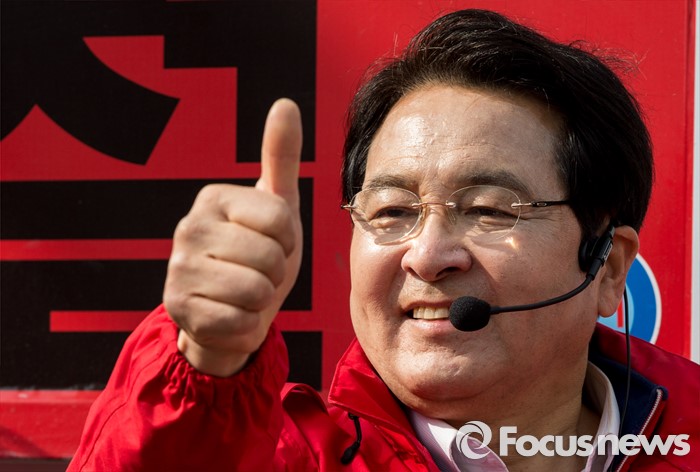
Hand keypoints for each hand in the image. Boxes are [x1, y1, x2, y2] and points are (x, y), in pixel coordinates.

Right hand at [163, 99, 302, 376]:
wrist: (232, 309)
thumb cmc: (259, 253)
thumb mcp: (275, 206)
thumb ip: (281, 157)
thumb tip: (285, 102)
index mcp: (213, 198)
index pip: (281, 219)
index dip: (288, 240)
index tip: (272, 243)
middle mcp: (187, 228)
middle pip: (269, 257)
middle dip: (275, 272)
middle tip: (259, 272)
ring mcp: (177, 270)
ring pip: (256, 291)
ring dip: (263, 300)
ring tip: (247, 293)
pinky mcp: (178, 310)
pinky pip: (240, 322)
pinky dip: (247, 325)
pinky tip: (232, 315)